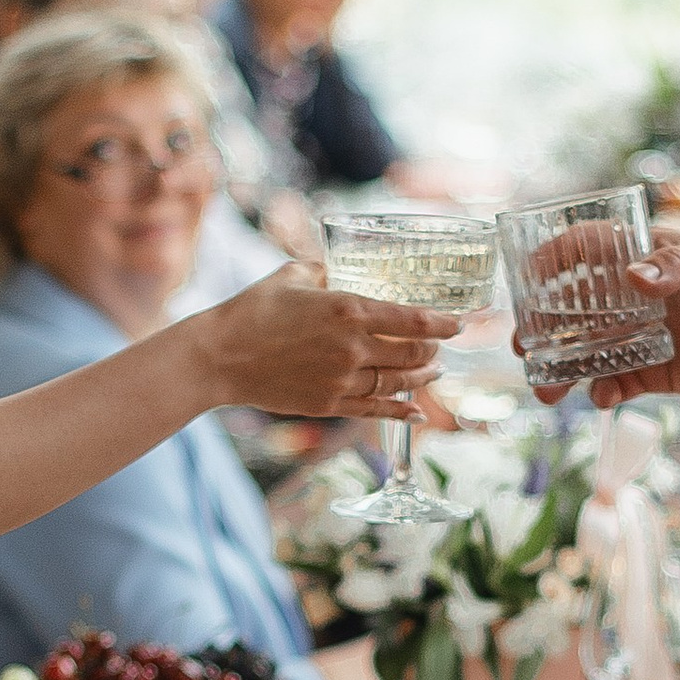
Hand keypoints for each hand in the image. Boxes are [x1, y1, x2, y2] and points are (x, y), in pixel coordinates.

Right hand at [197, 262, 455, 419]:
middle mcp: (353, 347)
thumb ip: (327, 271)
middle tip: (442, 346)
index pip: (414, 320)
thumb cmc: (252, 310)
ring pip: (400, 382)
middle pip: (414, 353)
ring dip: (423, 377)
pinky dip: (402, 411)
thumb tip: (342, 268)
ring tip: (434, 371)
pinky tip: (417, 411)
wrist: (219, 356)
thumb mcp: (294, 276)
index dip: (444, 323)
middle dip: (434, 350)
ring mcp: (343, 379)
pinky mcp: (329, 404)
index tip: (460, 323)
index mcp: (349, 310)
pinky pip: (376, 410)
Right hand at [513, 224, 679, 410]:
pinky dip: (603, 392)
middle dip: (544, 327)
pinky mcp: (660, 372)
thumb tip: (634, 278)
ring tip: (547, 390)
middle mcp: (639, 296)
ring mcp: (646, 335)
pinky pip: (619, 383)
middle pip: (575, 307)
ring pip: (589, 352)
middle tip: (525, 347)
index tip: (527, 275)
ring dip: (563, 369)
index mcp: (650, 256)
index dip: (554, 257)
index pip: (589, 247)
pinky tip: (601, 399)